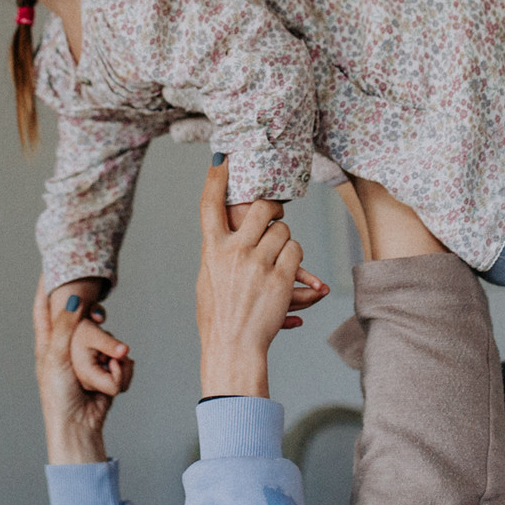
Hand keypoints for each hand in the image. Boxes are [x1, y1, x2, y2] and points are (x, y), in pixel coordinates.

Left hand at [49, 277, 129, 396]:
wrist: (78, 426)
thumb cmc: (59, 395)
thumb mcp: (56, 357)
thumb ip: (65, 326)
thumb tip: (74, 299)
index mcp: (47, 344)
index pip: (42, 310)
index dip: (44, 290)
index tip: (47, 270)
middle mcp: (67, 349)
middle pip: (80, 320)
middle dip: (92, 318)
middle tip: (99, 312)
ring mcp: (87, 360)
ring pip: (105, 339)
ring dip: (110, 348)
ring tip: (110, 359)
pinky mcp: (106, 371)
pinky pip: (119, 359)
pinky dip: (120, 366)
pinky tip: (116, 373)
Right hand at [196, 159, 328, 397]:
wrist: (233, 346)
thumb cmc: (218, 316)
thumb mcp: (208, 279)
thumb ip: (218, 253)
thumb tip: (224, 234)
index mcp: (211, 249)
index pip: (210, 204)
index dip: (216, 177)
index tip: (223, 157)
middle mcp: (233, 251)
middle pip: (262, 207)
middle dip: (274, 208)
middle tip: (276, 214)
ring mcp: (258, 264)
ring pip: (284, 230)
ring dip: (286, 241)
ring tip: (278, 259)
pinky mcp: (281, 278)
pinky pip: (296, 251)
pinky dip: (296, 260)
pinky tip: (289, 274)